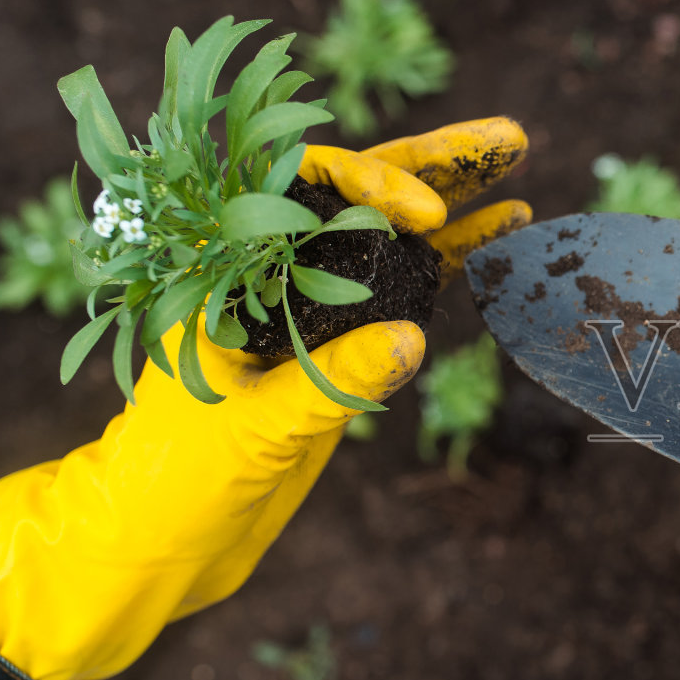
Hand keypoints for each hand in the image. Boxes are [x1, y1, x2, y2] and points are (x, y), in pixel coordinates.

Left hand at [0, 118, 529, 679]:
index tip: (424, 212)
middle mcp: (273, 272)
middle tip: (509, 139)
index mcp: (226, 268)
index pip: (299, 189)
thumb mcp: (252, 428)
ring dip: (454, 204)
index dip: (368, 181)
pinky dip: (452, 262)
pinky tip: (502, 233)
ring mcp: (312, 307)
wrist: (162, 541)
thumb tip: (414, 340)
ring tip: (517, 168)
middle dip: (432, 165)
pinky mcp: (341, 347)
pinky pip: (404, 291)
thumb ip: (332, 382)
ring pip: (389, 238)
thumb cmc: (173, 478)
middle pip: (357, 197)